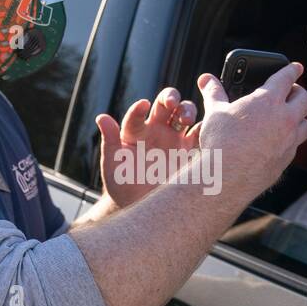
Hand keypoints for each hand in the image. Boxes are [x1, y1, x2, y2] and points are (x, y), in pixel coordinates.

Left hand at [95, 87, 199, 207]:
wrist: (142, 207)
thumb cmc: (122, 185)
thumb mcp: (112, 165)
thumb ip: (109, 140)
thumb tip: (101, 117)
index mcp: (136, 131)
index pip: (138, 113)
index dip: (140, 108)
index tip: (142, 106)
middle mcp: (157, 130)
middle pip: (167, 104)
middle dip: (171, 98)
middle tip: (172, 103)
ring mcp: (175, 139)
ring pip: (186, 114)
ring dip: (187, 110)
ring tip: (186, 118)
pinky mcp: (191, 152)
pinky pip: (201, 135)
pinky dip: (205, 129)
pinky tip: (204, 130)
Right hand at [195, 62, 306, 202]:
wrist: (227, 178)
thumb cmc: (221, 142)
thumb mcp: (215, 112)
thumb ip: (214, 93)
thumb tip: (206, 79)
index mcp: (268, 100)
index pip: (287, 77)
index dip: (292, 69)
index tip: (296, 67)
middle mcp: (285, 118)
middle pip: (305, 99)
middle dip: (299, 92)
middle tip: (290, 92)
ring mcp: (289, 140)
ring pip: (305, 124)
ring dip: (299, 117)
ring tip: (288, 117)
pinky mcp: (286, 159)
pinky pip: (295, 145)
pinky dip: (290, 139)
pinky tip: (279, 140)